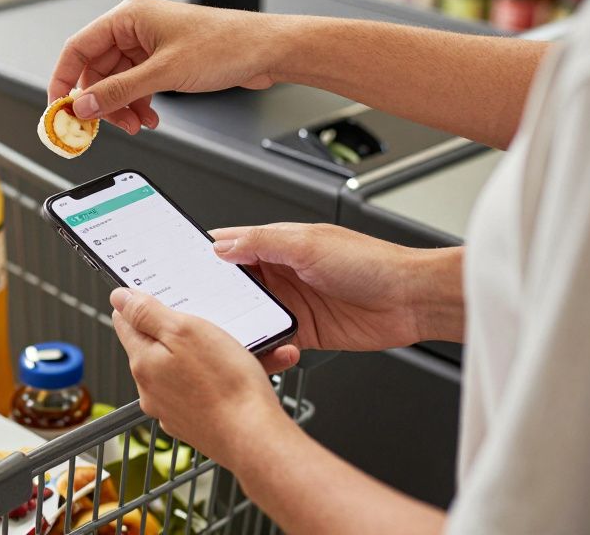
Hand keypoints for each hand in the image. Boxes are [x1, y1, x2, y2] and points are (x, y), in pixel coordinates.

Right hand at [47, 0, 282, 133]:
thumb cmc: (225, 44)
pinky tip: (149, 117)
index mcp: (128, 16)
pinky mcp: (162, 60)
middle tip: (103, 125)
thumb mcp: (164, 73)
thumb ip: (118, 91)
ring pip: (117, 82)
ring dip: (122, 107)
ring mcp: (148, 44)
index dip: (63, 79)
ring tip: (136, 124)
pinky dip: (138, 104)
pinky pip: (135, 85)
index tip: (59, 107)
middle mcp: (134, 27)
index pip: (78, 48)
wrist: (265, 51)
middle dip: (101, 101)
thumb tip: (84, 105)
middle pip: (97, 70)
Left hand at [110, 288, 293, 470]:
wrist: (255, 438)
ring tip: (243, 347)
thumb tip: (119, 298)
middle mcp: (151, 388)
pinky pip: (204, 390)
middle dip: (181, 331)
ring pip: (185, 368)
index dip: (140, 305)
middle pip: (157, 345)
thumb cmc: (225, 384)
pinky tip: (248, 371)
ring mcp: (172, 408)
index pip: (126, 324)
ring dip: (210, 354)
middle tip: (210, 321)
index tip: (158, 297)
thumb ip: (147, 313)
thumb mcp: (184, 331)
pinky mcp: (195, 422)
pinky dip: (222, 378)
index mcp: (143, 362)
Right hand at [211, 223, 464, 372]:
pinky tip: (250, 346)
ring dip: (235, 319)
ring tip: (216, 328)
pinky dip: (260, 343)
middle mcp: (281, 273)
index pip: (230, 246)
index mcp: (279, 245)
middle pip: (233, 283)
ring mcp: (291, 302)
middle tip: (190, 304)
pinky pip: (272, 337)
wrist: (411, 300)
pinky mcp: (303, 331)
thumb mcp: (308, 244)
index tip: (178, 265)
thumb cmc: (372, 263)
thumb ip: (262, 243)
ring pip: (248, 312)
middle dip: (212, 292)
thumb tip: (222, 246)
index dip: (204, 254)